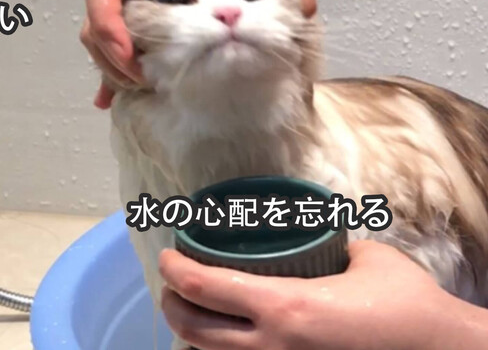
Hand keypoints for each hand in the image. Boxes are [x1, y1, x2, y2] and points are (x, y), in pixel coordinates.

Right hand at [81, 0, 316, 108]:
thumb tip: (288, 27)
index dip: (106, 22)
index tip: (132, 58)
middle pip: (95, 16)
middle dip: (111, 58)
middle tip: (144, 83)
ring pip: (101, 35)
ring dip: (113, 68)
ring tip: (143, 90)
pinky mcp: (143, 17)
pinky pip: (115, 44)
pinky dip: (113, 71)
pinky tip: (112, 98)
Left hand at [159, 240, 487, 349]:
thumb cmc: (405, 305)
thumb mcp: (366, 257)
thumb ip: (329, 245)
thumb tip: (313, 235)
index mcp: (285, 307)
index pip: (204, 286)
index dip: (174, 269)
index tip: (167, 255)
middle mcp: (272, 346)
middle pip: (192, 329)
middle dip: (171, 304)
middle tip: (172, 284)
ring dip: (192, 333)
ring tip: (195, 310)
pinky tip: (225, 337)